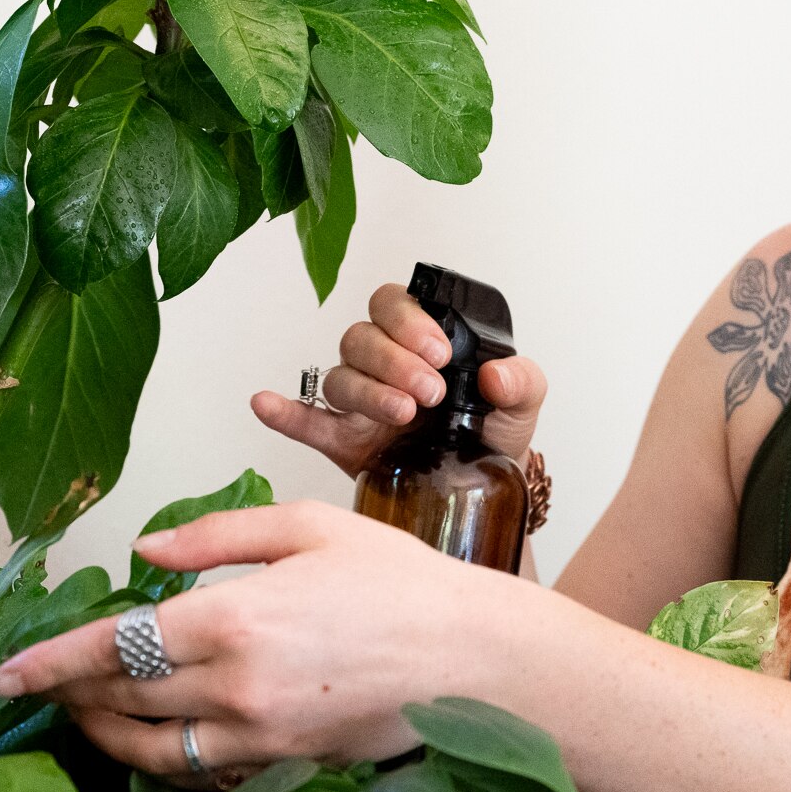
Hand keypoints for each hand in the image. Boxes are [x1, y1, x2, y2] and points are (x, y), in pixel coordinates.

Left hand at [0, 502, 529, 780]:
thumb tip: (145, 555)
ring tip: (83, 713)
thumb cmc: (401, 582)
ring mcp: (260, 739)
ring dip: (104, 735)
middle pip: (121, 701)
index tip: (3, 673)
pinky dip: (162, 759)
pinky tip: (152, 736)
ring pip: (151, 751)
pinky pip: (200, 773)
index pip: (114, 648)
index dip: (50, 663)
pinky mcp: (285, 768)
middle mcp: (236, 690)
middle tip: (35, 686)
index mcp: (235, 620)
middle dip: (69, 694)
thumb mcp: (309, 528)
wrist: (476, 661)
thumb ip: (216, 539)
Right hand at [250, 282, 547, 474]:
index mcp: (419, 337)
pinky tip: (266, 405)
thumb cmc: (496, 430)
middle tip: (430, 391)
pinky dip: (285, 412)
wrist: (486, 487)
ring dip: (367, 392)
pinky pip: (306, 420)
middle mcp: (381, 361)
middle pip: (361, 339)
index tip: (439, 352)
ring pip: (340, 378)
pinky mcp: (343, 440)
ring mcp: (358, 401)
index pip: (393, 304)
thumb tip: (496, 376)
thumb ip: (522, 380)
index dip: (408, 322)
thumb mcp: (524, 401)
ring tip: (402, 414)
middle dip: (394, 361)